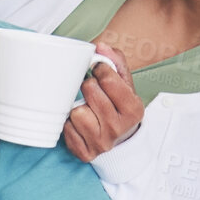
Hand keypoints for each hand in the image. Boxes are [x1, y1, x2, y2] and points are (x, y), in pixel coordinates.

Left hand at [63, 42, 142, 162]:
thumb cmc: (119, 108)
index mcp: (133, 110)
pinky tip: (79, 123)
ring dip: (78, 107)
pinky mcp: (85, 153)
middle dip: (89, 86)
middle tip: (92, 90)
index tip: (98, 71)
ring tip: (87, 109)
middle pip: (90, 92)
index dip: (100, 70)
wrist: (121, 142)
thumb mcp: (125, 84)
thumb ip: (116, 62)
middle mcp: (118, 128)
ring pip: (76, 112)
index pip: (108, 79)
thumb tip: (101, 46)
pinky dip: (70, 124)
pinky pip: (66, 129)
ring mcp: (101, 143)